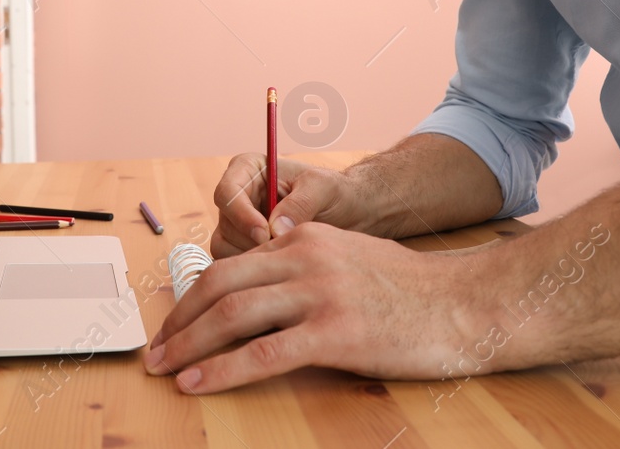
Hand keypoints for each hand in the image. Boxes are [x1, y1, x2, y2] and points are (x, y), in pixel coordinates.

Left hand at [144, 221, 469, 392]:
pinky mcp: (334, 332)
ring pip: (233, 316)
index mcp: (303, 236)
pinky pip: (263, 352)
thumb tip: (258, 298)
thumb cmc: (410, 288)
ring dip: (189, 345)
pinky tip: (199, 383)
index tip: (173, 322)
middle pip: (220, 284)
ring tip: (163, 370)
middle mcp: (304, 256)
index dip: (194, 296)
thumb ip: (303, 269)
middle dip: (179, 320)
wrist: (464, 302)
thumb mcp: (348, 258)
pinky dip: (222, 369)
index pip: (232, 264)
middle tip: (154, 349)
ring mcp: (319, 293)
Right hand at [210, 154, 365, 257]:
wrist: (349, 215)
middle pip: (224, 225)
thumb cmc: (335, 192)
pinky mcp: (242, 248)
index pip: (227, 193)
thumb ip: (299, 203)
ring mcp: (237, 224)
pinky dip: (255, 271)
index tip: (265, 233)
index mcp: (247, 169)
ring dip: (254, 258)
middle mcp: (237, 196)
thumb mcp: (323, 188)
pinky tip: (283, 266)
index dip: (241, 215)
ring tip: (288, 256)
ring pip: (225, 248)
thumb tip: (274, 230)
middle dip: (251, 241)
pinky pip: (235, 266)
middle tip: (283, 251)